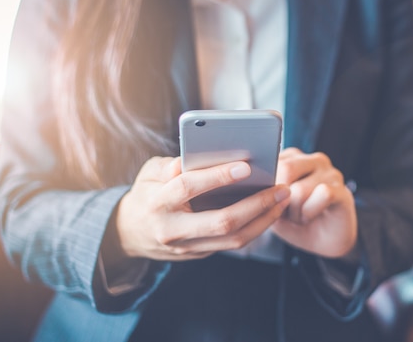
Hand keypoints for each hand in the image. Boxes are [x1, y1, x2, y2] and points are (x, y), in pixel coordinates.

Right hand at [114, 157, 290, 261]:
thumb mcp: (148, 173)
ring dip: (264, 220)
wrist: (130, 233)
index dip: (217, 176)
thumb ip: (168, 165)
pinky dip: (255, 227)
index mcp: (157, 202)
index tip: (245, 166)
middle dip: (256, 204)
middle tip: (281, 189)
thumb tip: (190, 158)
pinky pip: (232, 243)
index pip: (188, 187)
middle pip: (222, 221)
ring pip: (233, 239)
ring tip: (283, 200)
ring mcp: (188, 247)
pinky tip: (270, 211)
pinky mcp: (200, 254)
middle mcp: (173, 229)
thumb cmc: (147, 193)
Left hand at [272, 148, 356, 257]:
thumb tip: (257, 187)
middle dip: (279, 199)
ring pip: (300, 188)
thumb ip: (263, 193)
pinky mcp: (342, 190)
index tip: (264, 201)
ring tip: (299, 217)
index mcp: (294, 158)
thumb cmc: (295, 221)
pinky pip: (322, 195)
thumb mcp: (272, 207)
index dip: (264, 184)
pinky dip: (309, 212)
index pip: (272, 159)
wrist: (324, 242)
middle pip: (286, 168)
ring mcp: (330, 173)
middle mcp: (313, 160)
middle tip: (284, 213)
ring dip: (294, 212)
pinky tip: (309, 218)